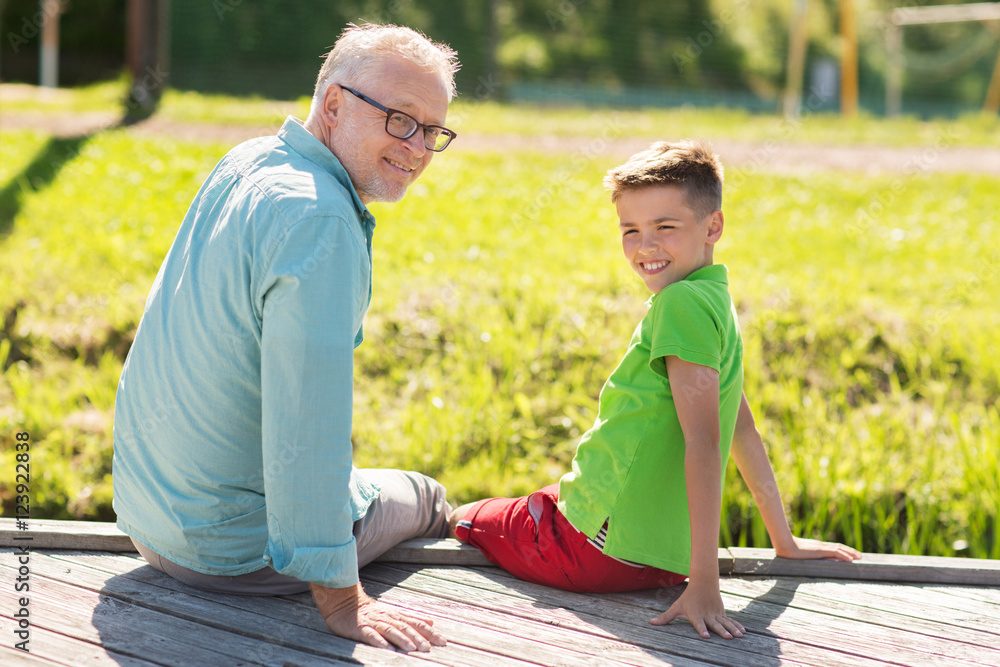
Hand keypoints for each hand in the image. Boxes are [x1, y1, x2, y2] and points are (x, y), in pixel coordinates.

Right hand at [312, 583, 445, 651]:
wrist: (345, 605)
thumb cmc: (371, 613)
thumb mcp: (393, 614)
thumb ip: (411, 618)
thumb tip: (431, 621)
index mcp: (397, 615)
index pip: (416, 623)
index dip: (429, 632)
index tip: (443, 641)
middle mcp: (388, 618)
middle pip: (405, 627)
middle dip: (418, 637)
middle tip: (429, 647)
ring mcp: (374, 622)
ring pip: (390, 630)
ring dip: (402, 639)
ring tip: (412, 649)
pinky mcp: (361, 628)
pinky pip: (370, 635)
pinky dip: (379, 641)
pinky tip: (386, 648)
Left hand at [650, 581, 744, 639]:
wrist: (703, 583)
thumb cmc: (688, 598)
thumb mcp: (676, 607)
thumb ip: (665, 617)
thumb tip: (651, 623)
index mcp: (696, 615)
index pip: (698, 623)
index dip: (701, 629)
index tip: (705, 635)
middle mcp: (707, 615)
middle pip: (715, 624)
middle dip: (721, 631)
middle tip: (727, 637)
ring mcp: (716, 614)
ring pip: (725, 622)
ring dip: (732, 629)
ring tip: (738, 636)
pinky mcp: (722, 613)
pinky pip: (730, 620)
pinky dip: (737, 625)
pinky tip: (743, 632)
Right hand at [775, 536, 861, 561]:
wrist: (784, 545)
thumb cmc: (788, 551)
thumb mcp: (799, 555)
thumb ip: (805, 557)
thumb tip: (807, 563)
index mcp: (817, 546)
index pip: (833, 547)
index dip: (843, 550)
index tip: (850, 555)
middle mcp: (821, 545)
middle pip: (839, 547)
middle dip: (850, 551)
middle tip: (860, 555)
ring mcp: (821, 547)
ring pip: (839, 549)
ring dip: (850, 553)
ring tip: (859, 557)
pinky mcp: (820, 550)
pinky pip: (834, 552)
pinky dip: (843, 555)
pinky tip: (850, 559)